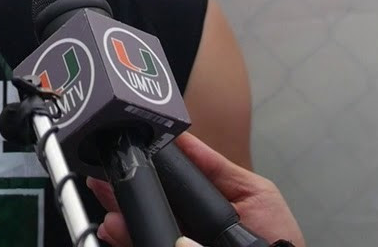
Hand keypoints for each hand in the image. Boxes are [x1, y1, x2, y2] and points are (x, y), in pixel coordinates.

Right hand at [87, 132, 303, 246]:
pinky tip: (116, 228)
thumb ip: (217, 168)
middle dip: (122, 189)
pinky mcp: (165, 246)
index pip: (165, 182)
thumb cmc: (275, 239)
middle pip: (146, 203)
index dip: (143, 168)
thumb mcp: (253, 193)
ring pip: (139, 226)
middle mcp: (183, 223)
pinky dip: (126, 236)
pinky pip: (143, 242)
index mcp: (201, 204)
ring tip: (107, 201)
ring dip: (119, 214)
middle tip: (102, 177)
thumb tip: (183, 140)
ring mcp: (175, 239)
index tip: (126, 152)